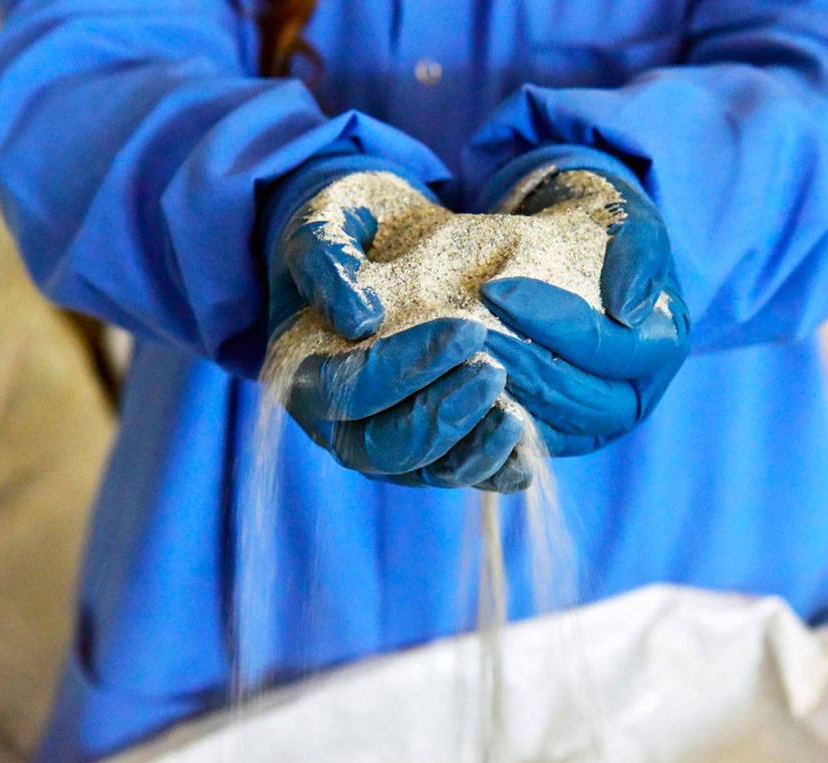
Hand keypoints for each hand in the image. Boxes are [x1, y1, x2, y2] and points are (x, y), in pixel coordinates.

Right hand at [264, 155, 528, 491]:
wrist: (384, 247)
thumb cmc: (352, 231)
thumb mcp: (329, 223)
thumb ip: (326, 260)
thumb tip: (357, 320)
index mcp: (302, 372)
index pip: (346, 389)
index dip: (403, 368)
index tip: (466, 332)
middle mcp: (336, 422)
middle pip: (382, 447)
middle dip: (441, 416)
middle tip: (494, 373)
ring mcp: (382, 443)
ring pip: (422, 472)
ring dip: (470, 452)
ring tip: (515, 417)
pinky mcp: (425, 452)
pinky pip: (456, 474)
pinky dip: (491, 471)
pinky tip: (526, 457)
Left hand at [479, 148, 690, 455]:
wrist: (575, 248)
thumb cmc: (606, 230)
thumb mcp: (632, 223)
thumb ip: (638, 254)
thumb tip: (626, 310)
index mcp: (662, 346)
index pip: (607, 348)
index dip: (552, 322)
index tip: (494, 289)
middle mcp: (634, 396)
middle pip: (578, 397)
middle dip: (519, 362)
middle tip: (463, 331)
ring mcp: (595, 424)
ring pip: (549, 425)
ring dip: (500, 391)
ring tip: (455, 355)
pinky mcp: (556, 434)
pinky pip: (523, 439)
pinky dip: (491, 417)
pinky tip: (454, 387)